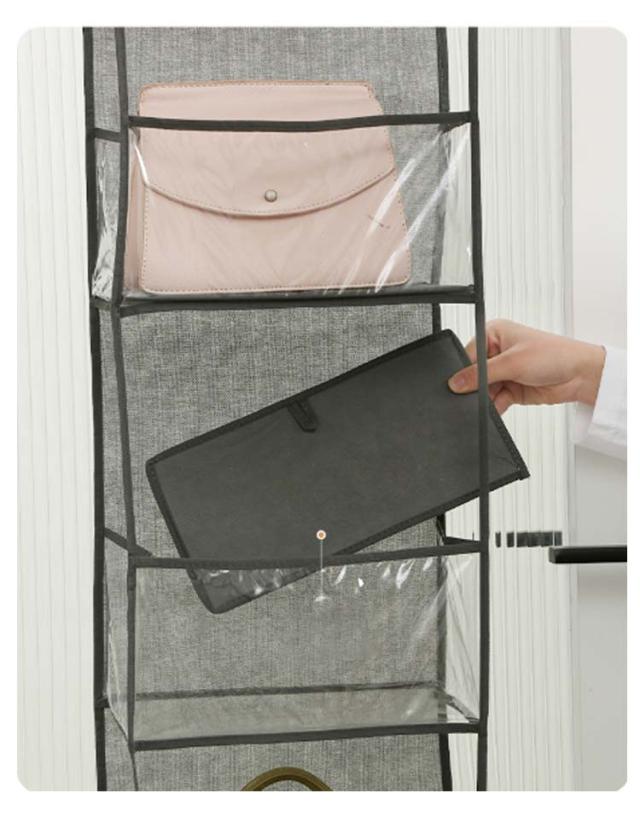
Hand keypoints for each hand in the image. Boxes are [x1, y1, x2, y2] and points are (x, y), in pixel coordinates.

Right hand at [448, 320, 605, 413]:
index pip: (468, 353)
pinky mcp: (511, 389)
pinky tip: (496, 407)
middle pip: (473, 374)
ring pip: (482, 390)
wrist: (581, 375)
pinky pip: (493, 401)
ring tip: (491, 399)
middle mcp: (497, 351)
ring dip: (485, 398)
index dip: (463, 370)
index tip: (458, 385)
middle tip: (476, 394)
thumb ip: (481, 374)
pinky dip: (493, 406)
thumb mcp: (513, 362)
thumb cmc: (555, 355)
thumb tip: (456, 382)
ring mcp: (504, 371)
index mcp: (494, 333)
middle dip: (475, 387)